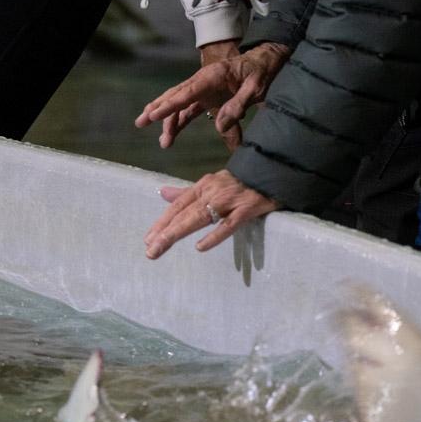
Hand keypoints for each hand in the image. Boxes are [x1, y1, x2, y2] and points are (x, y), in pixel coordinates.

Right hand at [136, 42, 289, 148]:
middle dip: (158, 110)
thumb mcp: (256, 88)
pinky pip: (189, 110)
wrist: (266, 61)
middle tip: (140, 123)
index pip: (187, 92)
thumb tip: (219, 125)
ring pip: (180, 105)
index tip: (154, 115)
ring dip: (169, 121)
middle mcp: (203, 81)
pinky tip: (171, 135)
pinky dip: (180, 122)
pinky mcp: (208, 97)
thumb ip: (238, 104)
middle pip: (176, 96)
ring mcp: (204, 89)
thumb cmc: (261, 72)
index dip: (170, 105)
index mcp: (212, 76)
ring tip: (163, 142)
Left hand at [143, 169, 277, 257]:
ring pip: (199, 217)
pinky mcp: (247, 208)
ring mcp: (229, 200)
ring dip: (178, 232)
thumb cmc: (240, 182)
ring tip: (161, 248)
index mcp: (203, 186)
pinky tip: (200, 247)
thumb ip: (187, 192)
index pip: (178, 206)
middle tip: (150, 251)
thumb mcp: (211, 184)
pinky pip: (228, 224)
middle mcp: (212, 192)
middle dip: (164, 232)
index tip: (148, 239)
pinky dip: (214, 235)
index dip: (162, 222)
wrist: (273, 170)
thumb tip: (162, 193)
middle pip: (184, 213)